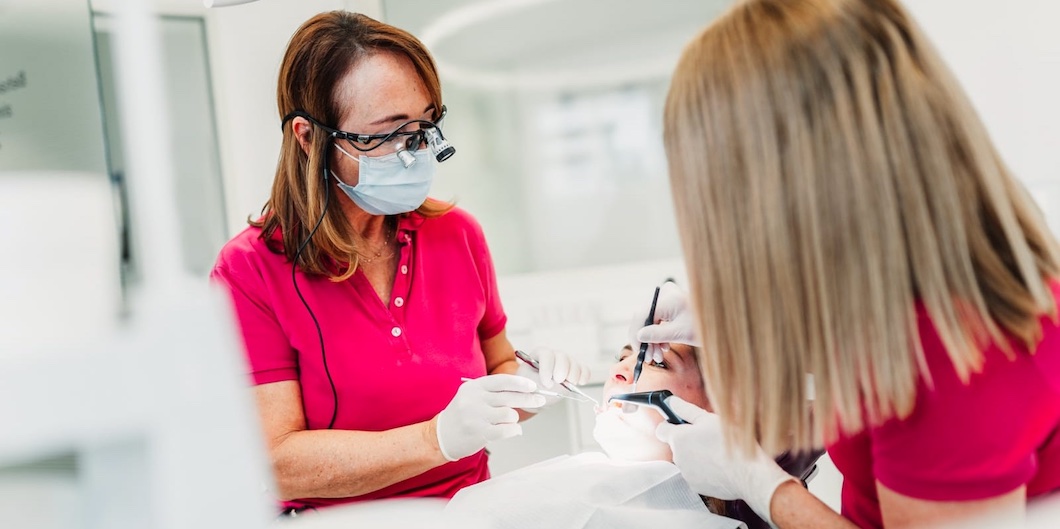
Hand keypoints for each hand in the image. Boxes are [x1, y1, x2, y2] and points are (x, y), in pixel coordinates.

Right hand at [435, 375, 545, 461]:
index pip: (502, 381)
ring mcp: (475, 416)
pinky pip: (505, 429)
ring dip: (515, 418)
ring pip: (509, 414)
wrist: (441, 436)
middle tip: (540, 400)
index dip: (520, 383)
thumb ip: (494, 393)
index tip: (533, 386)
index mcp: (474, 387)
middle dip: (528, 398)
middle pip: (509, 397)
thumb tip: (523, 391)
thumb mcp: (473, 396)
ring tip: (510, 421)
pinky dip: (514, 430)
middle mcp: (474, 399)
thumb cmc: (462, 415)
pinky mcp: (478, 432)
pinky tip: (515, 430)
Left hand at [515, 348, 590, 388]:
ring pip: (574, 363)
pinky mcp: (575, 370)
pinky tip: (580, 383)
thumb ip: (535, 382)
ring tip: (568, 384)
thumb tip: (551, 385)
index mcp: (539, 354)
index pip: (546, 355)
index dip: (547, 368)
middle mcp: (554, 355)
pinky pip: (584, 369)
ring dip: (573, 375)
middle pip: (562, 357)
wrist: (537, 391)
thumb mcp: (526, 383)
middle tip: (559, 381)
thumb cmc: (529, 385)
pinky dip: (584, 376)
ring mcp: (566, 361)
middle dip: (562, 370)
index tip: (546, 383)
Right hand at [628, 282, 699, 363]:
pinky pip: (657, 320)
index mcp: (668, 298)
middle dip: (646, 340)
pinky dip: (657, 335)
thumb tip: (639, 336)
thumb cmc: (705, 326)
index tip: (639, 350)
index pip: (642, 315)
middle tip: (649, 357)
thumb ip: (656, 334)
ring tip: (657, 356)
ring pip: (649, 321)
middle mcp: (665, 294)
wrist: (721, 322)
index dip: (636, 334)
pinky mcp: (670, 305)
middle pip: (645, 318)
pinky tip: (662, 347)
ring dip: (651, 340)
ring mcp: (667, 299)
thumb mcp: (680, 334)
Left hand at [656, 396, 795, 524]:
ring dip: (698, 454)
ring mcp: (687, 474)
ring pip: (688, 459)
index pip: (661, 429)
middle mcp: (678, 458)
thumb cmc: (731, 444)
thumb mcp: (709, 419)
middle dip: (689, 439)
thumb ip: (686, 409)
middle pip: (678, 445)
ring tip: (718, 451)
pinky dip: (705, 469)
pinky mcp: (698, 486)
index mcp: (678, 439)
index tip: (681, 422)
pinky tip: (721, 465)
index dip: (671, 423)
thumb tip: (671, 402)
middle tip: (710, 435)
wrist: (749, 475)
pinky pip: (697, 474)